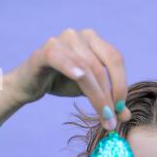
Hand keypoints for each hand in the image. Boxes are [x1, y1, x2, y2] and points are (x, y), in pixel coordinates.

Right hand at [8, 28, 131, 129]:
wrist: (30, 84)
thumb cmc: (62, 83)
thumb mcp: (90, 92)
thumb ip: (108, 100)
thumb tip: (126, 115)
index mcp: (94, 41)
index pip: (116, 59)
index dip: (121, 85)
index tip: (120, 110)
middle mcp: (80, 35)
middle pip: (103, 67)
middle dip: (110, 97)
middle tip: (112, 120)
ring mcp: (63, 40)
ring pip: (87, 69)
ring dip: (98, 97)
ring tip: (103, 118)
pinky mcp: (46, 51)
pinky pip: (62, 59)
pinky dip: (72, 69)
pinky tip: (80, 78)